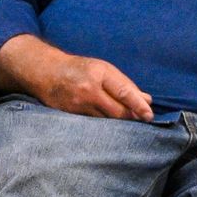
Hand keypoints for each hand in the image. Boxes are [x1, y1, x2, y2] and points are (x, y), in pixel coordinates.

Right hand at [0, 35, 153, 120]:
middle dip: (131, 117)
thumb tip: (146, 100)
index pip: (124, 92)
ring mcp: (78, 104)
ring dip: (119, 124)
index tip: (149, 115)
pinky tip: (109, 127)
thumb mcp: (103, 69)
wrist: (46, 72)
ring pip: (106, 121)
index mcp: (99, 73)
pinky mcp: (70, 115)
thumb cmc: (79, 69)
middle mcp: (88, 90)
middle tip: (140, 120)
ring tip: (126, 123)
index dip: (138, 105)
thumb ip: (124, 84)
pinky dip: (104, 126)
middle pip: (117, 111)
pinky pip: (93, 125)